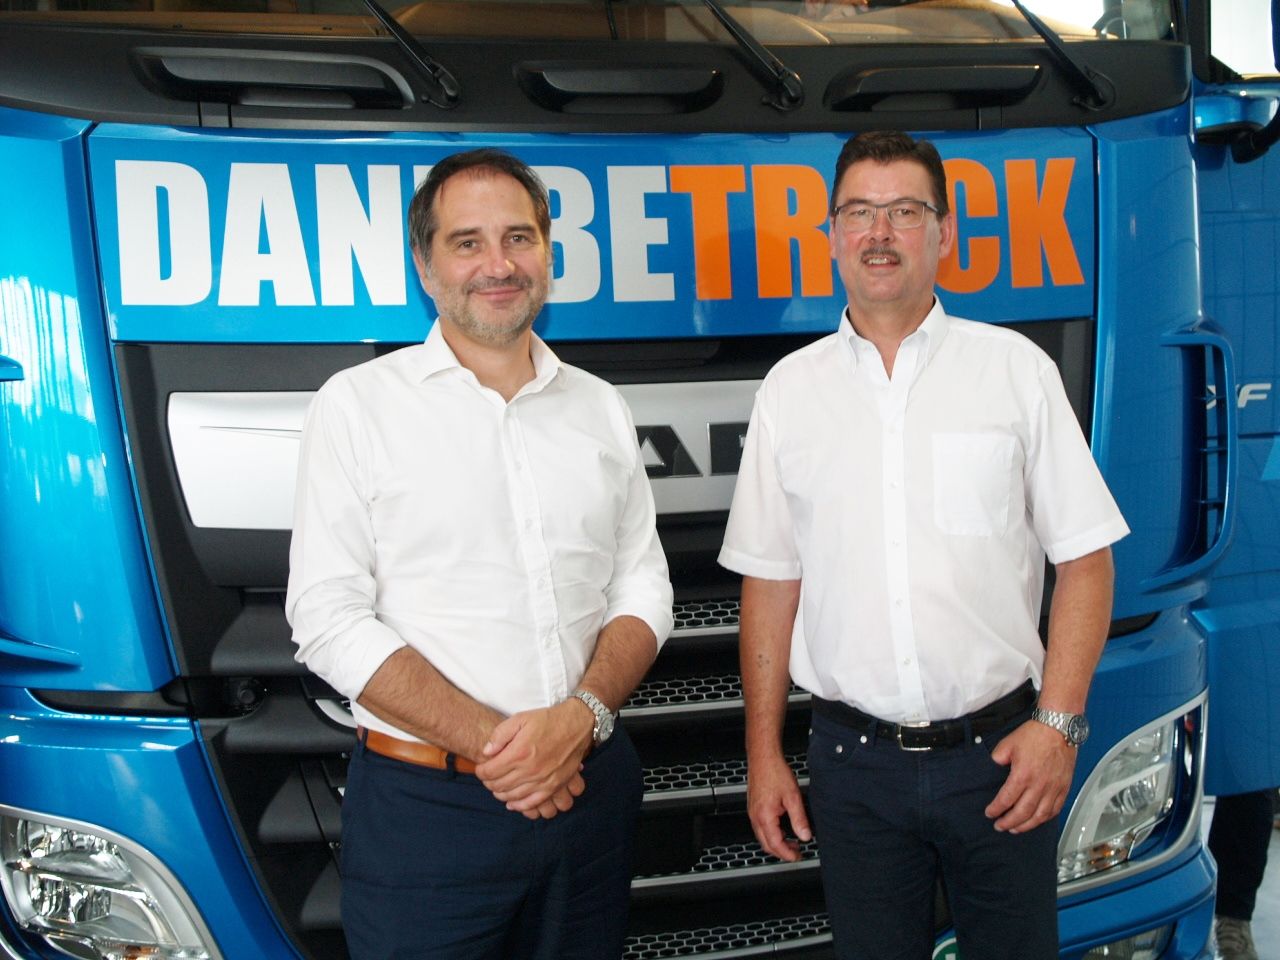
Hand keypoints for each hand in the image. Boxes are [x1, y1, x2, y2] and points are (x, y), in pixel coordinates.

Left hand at [475, 701, 593, 815]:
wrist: (576, 725)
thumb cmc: (547, 720)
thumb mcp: (520, 719)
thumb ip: (500, 735)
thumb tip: (486, 752)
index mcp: (519, 753)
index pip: (489, 772)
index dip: (481, 771)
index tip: (481, 768)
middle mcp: (529, 770)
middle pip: (499, 785)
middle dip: (489, 783)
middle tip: (488, 777)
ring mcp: (542, 781)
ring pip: (513, 796)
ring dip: (501, 794)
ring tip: (498, 787)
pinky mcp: (554, 786)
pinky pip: (532, 803)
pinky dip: (519, 806)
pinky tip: (512, 802)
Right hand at [747, 752, 812, 860]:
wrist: (763, 757)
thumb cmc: (774, 772)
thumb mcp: (793, 797)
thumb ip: (799, 819)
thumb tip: (805, 836)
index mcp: (764, 816)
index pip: (775, 844)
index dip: (787, 854)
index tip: (798, 856)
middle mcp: (755, 816)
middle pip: (766, 844)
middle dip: (781, 852)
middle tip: (796, 853)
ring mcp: (752, 812)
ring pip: (762, 836)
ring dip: (776, 843)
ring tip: (792, 842)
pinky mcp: (753, 807)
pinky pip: (760, 827)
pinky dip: (771, 834)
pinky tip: (782, 829)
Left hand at [984, 720, 1076, 832]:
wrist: (1059, 727)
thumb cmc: (1034, 734)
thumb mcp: (1008, 743)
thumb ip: (998, 758)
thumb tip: (995, 767)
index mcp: (1022, 775)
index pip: (1006, 799)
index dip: (996, 809)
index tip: (990, 814)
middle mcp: (1039, 786)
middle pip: (1022, 813)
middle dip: (1009, 822)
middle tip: (999, 826)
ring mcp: (1054, 788)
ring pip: (1040, 816)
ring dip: (1026, 825)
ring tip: (1016, 829)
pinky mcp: (1064, 787)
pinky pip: (1055, 809)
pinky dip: (1045, 818)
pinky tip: (1037, 820)